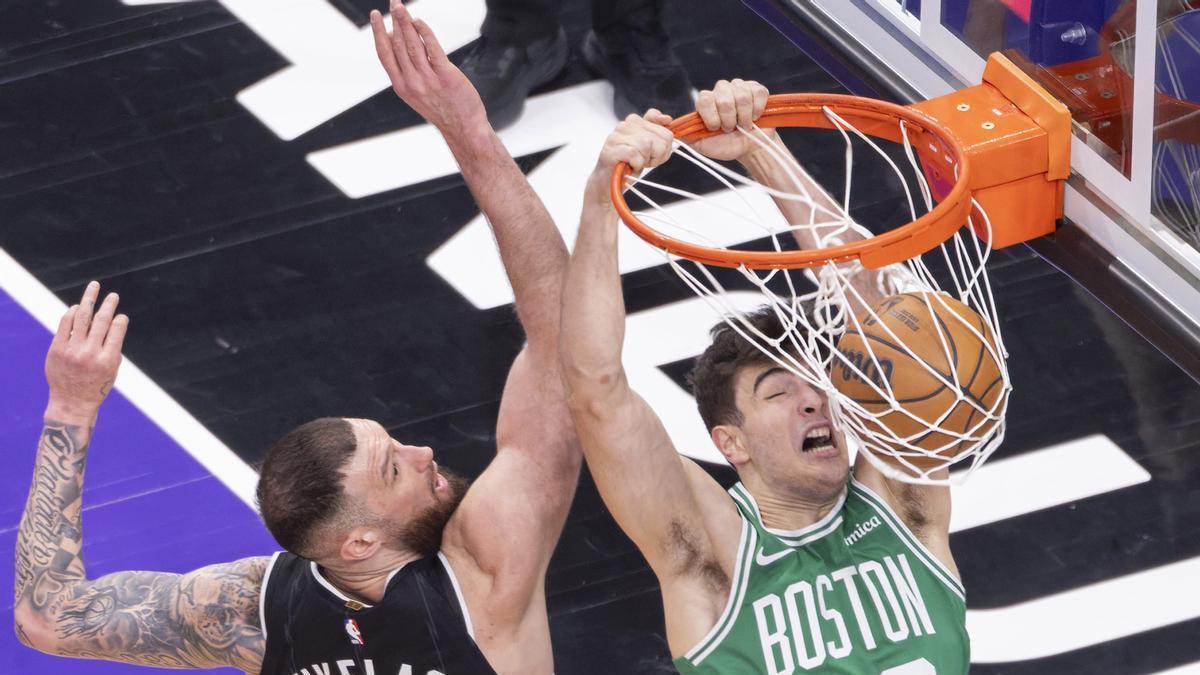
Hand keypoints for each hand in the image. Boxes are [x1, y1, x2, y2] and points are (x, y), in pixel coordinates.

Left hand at [44, 282, 127, 425]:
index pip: (117, 329)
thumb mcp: (112, 370)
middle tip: (113, 295)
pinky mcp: (57, 349)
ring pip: (82, 317)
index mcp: (108, 359)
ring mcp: (72, 350)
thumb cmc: (96, 386)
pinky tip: (77, 307)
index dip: (121, 320)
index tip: (121, 317)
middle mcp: (90, 353)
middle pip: (101, 320)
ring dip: (89, 300)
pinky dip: (72, 313)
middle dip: (109, 305)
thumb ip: (112, 347)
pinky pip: (65, 324)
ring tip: (94, 287)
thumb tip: (111, 321)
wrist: (71, 402)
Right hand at [370, 1, 486, 135]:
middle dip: (394, 21)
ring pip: (412, 44)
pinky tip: (419, 21)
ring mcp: (428, 79)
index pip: (384, 54)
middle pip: (398, 45)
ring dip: (405, 22)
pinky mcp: (446, 76)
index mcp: (401, 87)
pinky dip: (424, 32)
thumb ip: (406, 68)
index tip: (376, 16)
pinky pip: (433, 48)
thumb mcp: (417, 93)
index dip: (378, 33)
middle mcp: (412, 82)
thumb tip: (396, 37)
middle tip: (393, 2)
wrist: (464, 128)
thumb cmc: (442, 108)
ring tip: (400, 6)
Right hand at [586, 110, 676, 206]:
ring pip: (648, 145)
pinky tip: (629, 166)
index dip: (661, 139)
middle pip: (661, 136)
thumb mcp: (650, 147)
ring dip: (646, 160)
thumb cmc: (629, 164)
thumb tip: (667, 118)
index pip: (656, 118)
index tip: (653, 149)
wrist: (608, 183)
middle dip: (657, 153)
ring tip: (634, 164)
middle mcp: (625, 125)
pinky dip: (636, 165)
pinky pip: (636, 155)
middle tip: (643, 160)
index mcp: (634, 121)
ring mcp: (617, 136)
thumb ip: (659, 131)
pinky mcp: (613, 150)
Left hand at [689, 79, 777, 161]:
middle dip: (729, 119)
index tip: (716, 129)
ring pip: (741, 95)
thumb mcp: (702, 145)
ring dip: (744, 116)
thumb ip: (687, 136)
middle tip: (731, 128)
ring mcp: (739, 88)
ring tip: (744, 125)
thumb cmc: (726, 146)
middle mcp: (721, 91)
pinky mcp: (757, 89)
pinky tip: (755, 117)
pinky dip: (757, 108)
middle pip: (723, 97)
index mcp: (706, 102)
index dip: (711, 115)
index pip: (704, 98)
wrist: (749, 148)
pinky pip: (757, 92)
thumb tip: (672, 130)